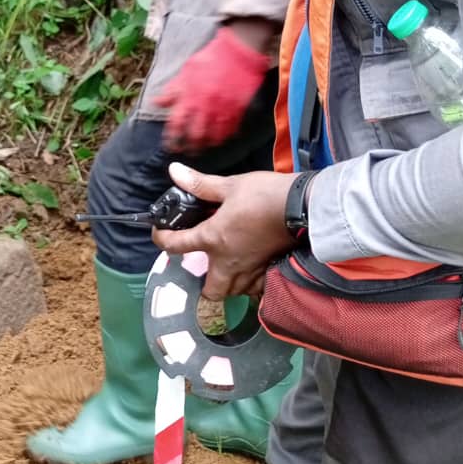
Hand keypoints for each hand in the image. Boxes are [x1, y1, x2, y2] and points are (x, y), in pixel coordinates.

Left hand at [152, 162, 296, 299]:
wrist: (302, 206)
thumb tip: (175, 172)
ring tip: (228, 268)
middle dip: (204, 285)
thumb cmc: (265, 195)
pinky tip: (252, 270)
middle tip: (205, 267)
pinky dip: (251, 284)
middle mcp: (228, 260)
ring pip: (233, 291)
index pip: (175, 245)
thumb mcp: (230, 185)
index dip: (161, 238)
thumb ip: (199, 184)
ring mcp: (249, 269)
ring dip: (227, 284)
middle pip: (210, 290)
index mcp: (212, 238)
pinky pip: (255, 288)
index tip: (160, 233)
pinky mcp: (268, 270)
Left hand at [155, 22, 273, 153]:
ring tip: (202, 149)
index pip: (176, 124)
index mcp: (190, 96)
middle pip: (195, 134)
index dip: (171, 138)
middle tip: (187, 152)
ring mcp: (223, 108)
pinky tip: (220, 140)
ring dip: (206, 145)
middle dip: (189, 147)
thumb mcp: (185, 72)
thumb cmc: (209, 59)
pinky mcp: (238, 108)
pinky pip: (231, 129)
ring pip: (213, 135)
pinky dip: (225, 137)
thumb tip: (155, 103)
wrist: (238, 50)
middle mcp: (205, 105)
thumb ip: (171, 91)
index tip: (169, 147)